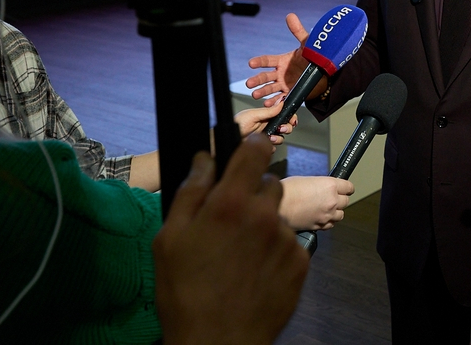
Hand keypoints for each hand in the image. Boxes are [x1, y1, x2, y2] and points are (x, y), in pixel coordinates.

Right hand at [154, 136, 307, 344]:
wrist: (216, 344)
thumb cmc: (184, 292)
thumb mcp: (169, 239)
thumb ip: (191, 191)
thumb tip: (205, 158)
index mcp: (230, 202)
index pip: (256, 149)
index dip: (252, 145)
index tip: (247, 150)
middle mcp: (265, 214)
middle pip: (268, 183)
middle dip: (252, 193)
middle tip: (231, 220)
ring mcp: (286, 239)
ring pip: (278, 215)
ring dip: (264, 223)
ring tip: (241, 253)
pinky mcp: (301, 262)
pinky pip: (289, 242)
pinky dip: (275, 249)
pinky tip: (255, 271)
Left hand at [234, 101, 296, 144]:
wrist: (229, 139)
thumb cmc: (237, 124)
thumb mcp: (253, 114)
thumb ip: (269, 111)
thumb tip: (281, 102)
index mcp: (267, 115)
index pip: (283, 114)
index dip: (290, 117)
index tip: (292, 119)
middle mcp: (268, 125)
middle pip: (286, 126)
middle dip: (287, 128)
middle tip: (281, 128)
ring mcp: (266, 135)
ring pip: (281, 137)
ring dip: (278, 138)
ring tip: (271, 138)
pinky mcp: (264, 145)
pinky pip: (274, 147)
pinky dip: (272, 147)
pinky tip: (266, 144)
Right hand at [246, 13, 326, 105]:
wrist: (324, 73)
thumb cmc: (313, 57)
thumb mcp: (306, 45)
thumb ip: (298, 31)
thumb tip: (290, 15)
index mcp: (282, 61)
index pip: (267, 60)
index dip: (259, 61)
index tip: (251, 63)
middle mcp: (280, 73)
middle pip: (265, 76)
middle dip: (257, 80)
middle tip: (249, 83)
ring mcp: (284, 84)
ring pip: (270, 88)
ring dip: (262, 92)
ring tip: (255, 95)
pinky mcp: (289, 93)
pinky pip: (280, 98)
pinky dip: (273, 102)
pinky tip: (267, 104)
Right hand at [278, 176, 354, 230]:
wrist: (277, 206)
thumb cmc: (287, 190)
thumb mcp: (306, 180)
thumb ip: (320, 185)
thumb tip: (323, 189)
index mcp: (330, 185)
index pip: (349, 187)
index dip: (346, 188)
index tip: (345, 189)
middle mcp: (332, 200)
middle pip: (346, 201)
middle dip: (340, 199)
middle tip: (332, 198)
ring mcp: (327, 215)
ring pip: (340, 215)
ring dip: (335, 211)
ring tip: (326, 208)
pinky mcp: (320, 226)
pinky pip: (330, 225)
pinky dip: (327, 221)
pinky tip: (320, 217)